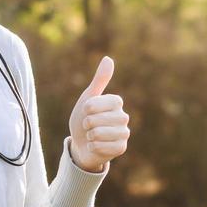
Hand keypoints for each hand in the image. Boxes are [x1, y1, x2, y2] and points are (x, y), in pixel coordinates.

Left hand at [68, 55, 129, 172]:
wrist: (82, 144)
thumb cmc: (84, 118)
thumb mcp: (88, 98)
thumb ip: (99, 80)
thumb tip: (108, 59)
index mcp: (116, 102)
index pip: (97, 103)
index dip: (88, 108)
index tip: (86, 110)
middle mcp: (123, 116)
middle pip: (97, 119)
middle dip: (87, 123)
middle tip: (89, 125)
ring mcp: (124, 133)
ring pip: (99, 134)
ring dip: (90, 136)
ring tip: (92, 135)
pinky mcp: (121, 148)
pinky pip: (101, 147)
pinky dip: (93, 147)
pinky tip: (96, 146)